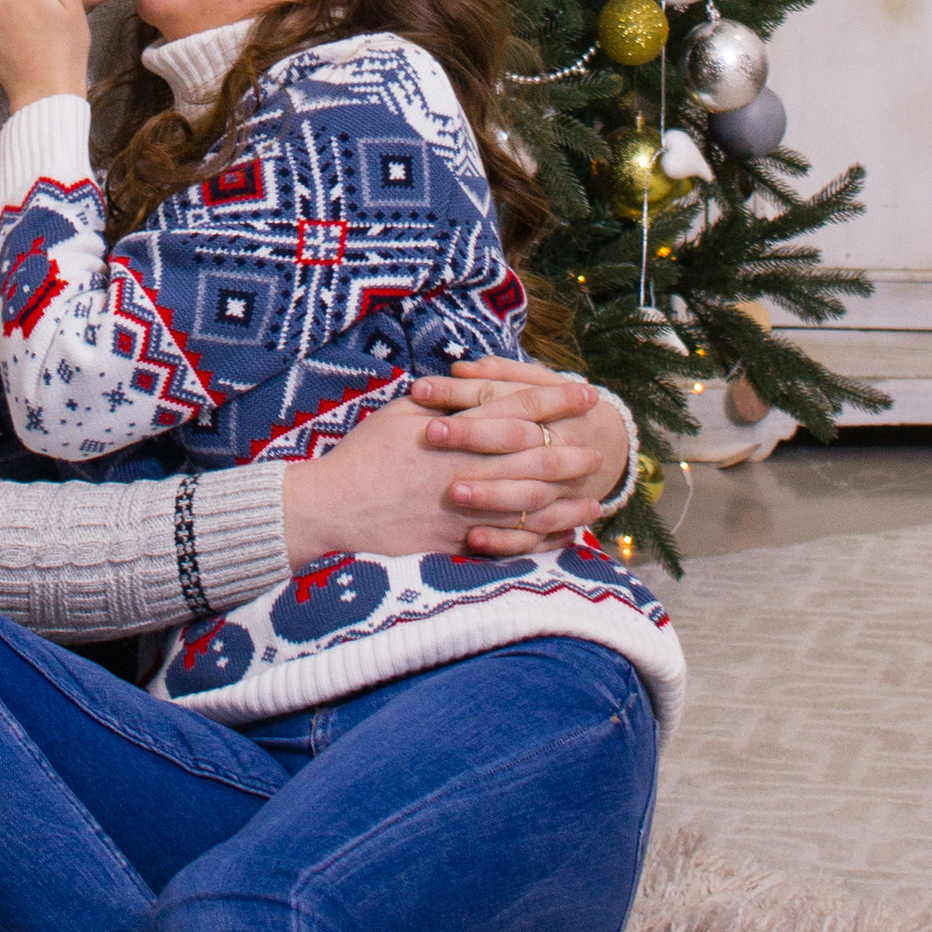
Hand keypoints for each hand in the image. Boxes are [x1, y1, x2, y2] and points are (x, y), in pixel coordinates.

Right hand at [279, 372, 628, 568]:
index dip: (554, 399)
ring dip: (566, 496)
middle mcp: (465, 469)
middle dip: (571, 451)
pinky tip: (562, 532)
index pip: (516, 408)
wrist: (332, 511)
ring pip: (529, 501)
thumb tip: (474, 389)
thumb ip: (442, 403)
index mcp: (454, 431)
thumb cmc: (362, 457)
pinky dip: (540, 536)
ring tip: (594, 492)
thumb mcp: (398, 414)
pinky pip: (510, 540)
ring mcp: (464, 509)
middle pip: (533, 457)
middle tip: (600, 448)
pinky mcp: (457, 542)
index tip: (583, 393)